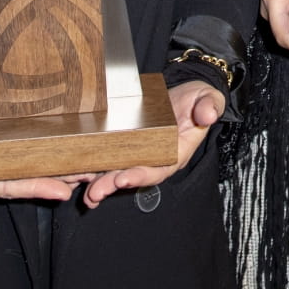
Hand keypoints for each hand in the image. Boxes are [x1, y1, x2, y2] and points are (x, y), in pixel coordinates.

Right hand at [0, 124, 90, 201]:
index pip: (1, 186)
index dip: (30, 187)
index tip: (60, 188)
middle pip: (22, 179)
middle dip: (55, 178)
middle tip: (90, 173)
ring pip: (24, 167)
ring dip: (54, 165)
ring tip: (87, 161)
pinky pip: (16, 153)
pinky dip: (39, 151)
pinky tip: (61, 144)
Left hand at [80, 79, 222, 207]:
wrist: (186, 95)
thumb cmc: (198, 100)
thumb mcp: (208, 98)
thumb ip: (209, 106)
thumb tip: (208, 114)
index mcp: (175, 153)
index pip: (158, 169)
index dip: (141, 175)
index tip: (124, 178)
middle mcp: (156, 159)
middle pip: (133, 176)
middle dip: (113, 185)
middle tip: (95, 192)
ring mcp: (139, 154)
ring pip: (118, 173)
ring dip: (101, 184)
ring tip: (87, 193)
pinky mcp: (126, 146)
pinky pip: (109, 160)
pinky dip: (94, 170)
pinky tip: (79, 177)